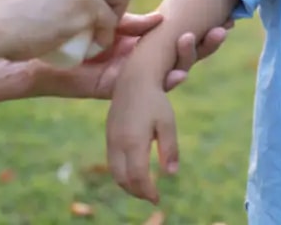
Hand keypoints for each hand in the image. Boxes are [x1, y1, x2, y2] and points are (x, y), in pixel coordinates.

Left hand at [27, 13, 232, 98]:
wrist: (41, 58)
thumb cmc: (72, 34)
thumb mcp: (110, 22)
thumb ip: (136, 22)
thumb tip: (164, 17)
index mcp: (146, 42)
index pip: (184, 35)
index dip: (205, 28)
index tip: (225, 17)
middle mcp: (148, 61)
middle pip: (188, 54)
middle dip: (209, 43)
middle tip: (225, 27)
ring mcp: (140, 78)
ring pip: (177, 72)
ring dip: (191, 58)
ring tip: (199, 39)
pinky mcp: (127, 92)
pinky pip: (155, 92)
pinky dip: (170, 82)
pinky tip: (180, 74)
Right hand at [107, 82, 177, 203]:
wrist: (133, 80)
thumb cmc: (155, 101)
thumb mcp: (168, 123)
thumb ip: (170, 149)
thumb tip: (171, 174)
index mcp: (134, 141)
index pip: (137, 176)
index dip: (147, 191)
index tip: (157, 199)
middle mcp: (118, 143)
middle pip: (123, 178)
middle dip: (136, 192)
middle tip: (151, 197)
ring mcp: (111, 140)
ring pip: (115, 172)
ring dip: (127, 185)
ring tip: (143, 189)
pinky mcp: (109, 136)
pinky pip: (112, 162)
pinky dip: (121, 174)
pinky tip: (134, 174)